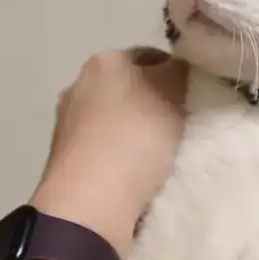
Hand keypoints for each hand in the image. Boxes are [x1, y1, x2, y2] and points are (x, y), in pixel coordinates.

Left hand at [31, 49, 187, 252]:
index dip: (176, 73)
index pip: (150, 56)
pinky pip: (103, 150)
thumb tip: (179, 66)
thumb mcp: (173, 91)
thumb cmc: (135, 138)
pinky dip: (119, 158)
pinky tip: (137, 175)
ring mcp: (67, 124)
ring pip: (114, 120)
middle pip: (129, 88)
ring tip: (161, 157)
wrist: (89, 203)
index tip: (194, 97)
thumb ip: (180, 69)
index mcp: (104, 61)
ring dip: (135, 133)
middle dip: (154, 104)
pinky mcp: (64, 160)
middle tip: (182, 127)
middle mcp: (78, 85)